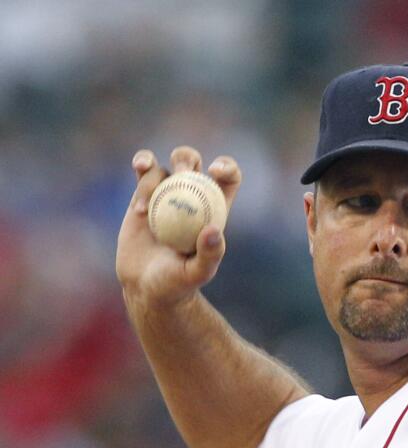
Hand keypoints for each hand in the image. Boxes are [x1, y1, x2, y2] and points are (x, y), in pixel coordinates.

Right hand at [115, 146, 241, 308]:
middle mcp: (192, 195)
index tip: (215, 171)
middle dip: (187, 160)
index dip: (227, 166)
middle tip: (180, 175)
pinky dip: (141, 168)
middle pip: (193, 161)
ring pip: (164, 164)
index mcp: (214, 208)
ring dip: (153, 177)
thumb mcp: (197, 273)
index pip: (229, 178)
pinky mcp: (143, 194)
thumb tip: (213, 231)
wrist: (146, 286)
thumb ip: (210, 255)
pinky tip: (137, 177)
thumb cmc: (178, 282)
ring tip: (144, 209)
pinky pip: (143, 170)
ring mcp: (166, 192)